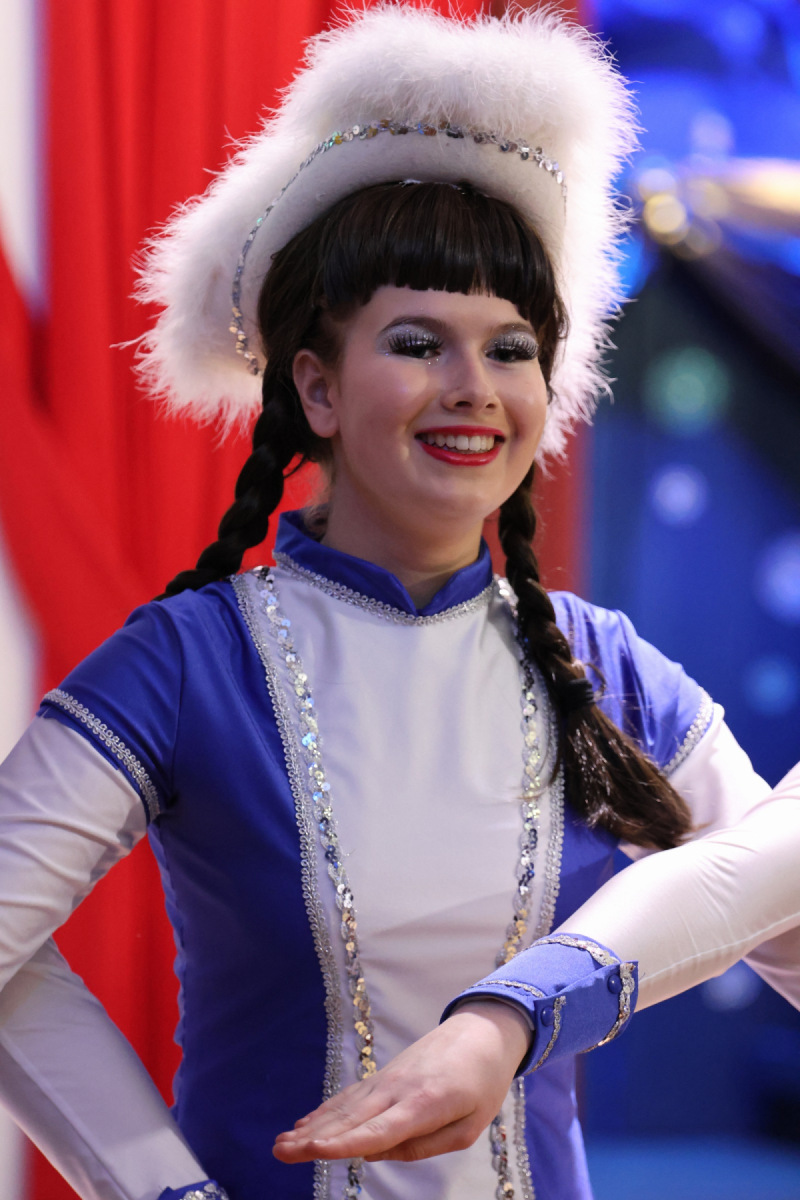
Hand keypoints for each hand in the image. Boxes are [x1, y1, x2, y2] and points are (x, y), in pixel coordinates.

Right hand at [272, 1000, 529, 1164]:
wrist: (483, 1031)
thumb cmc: (483, 1083)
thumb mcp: (468, 1127)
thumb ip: (424, 1146)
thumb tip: (377, 1153)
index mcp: (424, 1104)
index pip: (379, 1130)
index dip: (347, 1144)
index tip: (316, 1152)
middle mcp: (398, 1089)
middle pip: (351, 1119)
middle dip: (313, 1138)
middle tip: (279, 1153)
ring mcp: (387, 1079)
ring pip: (344, 1107)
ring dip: (311, 1126)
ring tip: (280, 1144)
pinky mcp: (384, 1075)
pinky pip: (351, 1096)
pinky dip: (326, 1111)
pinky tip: (305, 1124)